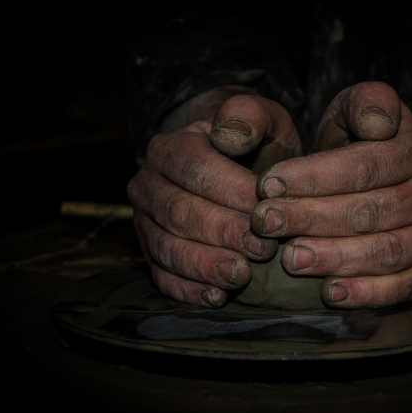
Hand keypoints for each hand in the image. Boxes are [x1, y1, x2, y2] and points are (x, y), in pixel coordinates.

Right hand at [128, 88, 301, 306]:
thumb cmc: (254, 146)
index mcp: (171, 147)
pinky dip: (188, 290)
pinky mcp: (151, 254)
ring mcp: (145, 222)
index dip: (230, 192)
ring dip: (204, 265)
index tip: (266, 210)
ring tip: (240, 277)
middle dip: (221, 233)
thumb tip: (231, 133)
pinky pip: (161, 276)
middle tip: (261, 250)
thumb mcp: (262, 119)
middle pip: (179, 212)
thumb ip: (250, 115)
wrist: (235, 167)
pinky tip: (217, 297)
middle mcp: (148, 184)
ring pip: (166, 247)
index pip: (195, 170)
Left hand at [250, 82, 411, 308]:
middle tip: (266, 224)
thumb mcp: (363, 108)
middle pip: (370, 211)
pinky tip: (332, 293)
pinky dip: (369, 294)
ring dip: (336, 257)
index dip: (313, 177)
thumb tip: (376, 123)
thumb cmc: (367, 142)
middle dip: (312, 218)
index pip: (364, 166)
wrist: (410, 178)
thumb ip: (366, 103)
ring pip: (387, 251)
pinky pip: (405, 287)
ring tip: (291, 259)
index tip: (266, 184)